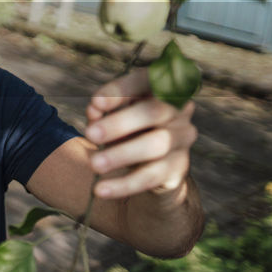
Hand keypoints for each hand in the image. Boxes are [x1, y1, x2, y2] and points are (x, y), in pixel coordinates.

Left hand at [83, 67, 196, 199]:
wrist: (151, 166)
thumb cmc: (127, 129)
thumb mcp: (112, 116)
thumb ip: (102, 111)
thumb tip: (95, 110)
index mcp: (161, 88)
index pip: (145, 81)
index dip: (120, 90)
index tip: (95, 103)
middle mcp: (179, 111)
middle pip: (154, 112)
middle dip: (120, 123)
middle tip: (90, 134)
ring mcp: (182, 139)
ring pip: (156, 145)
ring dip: (121, 154)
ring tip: (94, 164)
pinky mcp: (179, 167)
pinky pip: (152, 176)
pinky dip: (124, 184)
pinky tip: (102, 190)